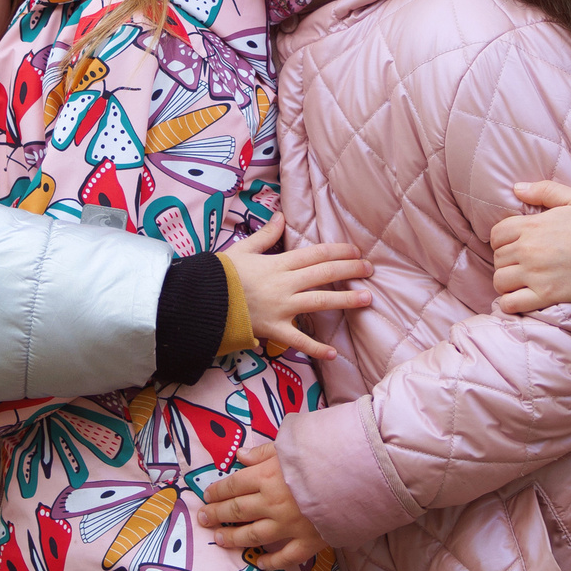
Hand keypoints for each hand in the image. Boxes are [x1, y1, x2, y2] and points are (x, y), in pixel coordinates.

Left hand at [194, 441, 329, 570]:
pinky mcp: (307, 542)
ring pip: (253, 535)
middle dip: (217, 515)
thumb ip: (263, 452)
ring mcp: (289, 526)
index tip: (207, 497)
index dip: (217, 492)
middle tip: (204, 519)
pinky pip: (284, 557)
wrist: (358, 477)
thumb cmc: (324, 456)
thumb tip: (239, 456)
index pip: (233, 485)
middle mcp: (272, 503)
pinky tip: (259, 563)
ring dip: (233, 538)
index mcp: (267, 476)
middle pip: (237, 510)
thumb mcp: (292, 444)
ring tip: (220, 540)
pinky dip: (271, 562)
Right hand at [218, 215, 371, 360]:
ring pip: (319, 301)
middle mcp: (284, 284)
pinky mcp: (273, 328)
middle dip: (349, 270)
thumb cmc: (220, 275)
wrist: (201, 301)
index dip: (338, 251)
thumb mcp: (243, 249)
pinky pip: (297, 341)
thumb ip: (266, 235)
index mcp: (278, 263)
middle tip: (370, 269)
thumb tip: (281, 216)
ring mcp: (281, 308)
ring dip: (345, 300)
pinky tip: (332, 353)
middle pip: (323, 274)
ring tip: (367, 299)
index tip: (356, 250)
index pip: (315, 254)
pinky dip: (314, 348)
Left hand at [489, 180, 570, 313]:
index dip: (502, 240)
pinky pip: (511, 303)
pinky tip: (519, 298)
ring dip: (507, 282)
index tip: (514, 245)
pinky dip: (510, 303)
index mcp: (532, 226)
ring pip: (500, 281)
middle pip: (498, 258)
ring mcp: (534, 274)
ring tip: (520, 281)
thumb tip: (517, 188)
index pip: (497, 234)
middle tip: (522, 264)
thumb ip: (544, 191)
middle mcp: (528, 250)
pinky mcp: (545, 295)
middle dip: (507, 261)